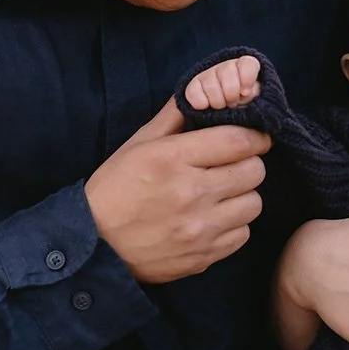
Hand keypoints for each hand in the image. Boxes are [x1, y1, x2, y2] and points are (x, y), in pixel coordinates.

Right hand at [84, 96, 269, 283]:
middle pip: (254, 171)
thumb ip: (174, 116)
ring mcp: (198, 229)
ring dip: (242, 196)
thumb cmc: (115, 189)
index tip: (254, 137)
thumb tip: (203, 93)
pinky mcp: (202, 256)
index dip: (255, 135)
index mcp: (173, 159)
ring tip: (223, 194)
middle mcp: (190, 193)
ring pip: (253, 204)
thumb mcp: (138, 144)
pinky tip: (214, 219)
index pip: (239, 140)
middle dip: (248, 163)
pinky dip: (234, 225)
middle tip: (232, 165)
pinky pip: (242, 234)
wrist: (93, 245)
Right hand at [185, 55, 261, 109]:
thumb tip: (248, 93)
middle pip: (228, 70)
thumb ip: (254, 95)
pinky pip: (193, 91)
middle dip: (231, 93)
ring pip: (210, 82)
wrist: (224, 123)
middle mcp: (227, 68)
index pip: (248, 63)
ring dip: (217, 100)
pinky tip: (206, 107)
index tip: (245, 92)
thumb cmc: (245, 110)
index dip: (246, 77)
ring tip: (221, 107)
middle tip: (233, 104)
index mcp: (246, 69)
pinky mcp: (193, 88)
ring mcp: (208, 75)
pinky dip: (200, 102)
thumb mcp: (255, 103)